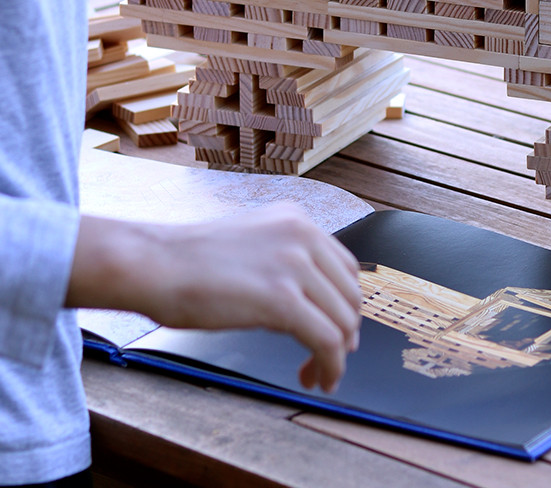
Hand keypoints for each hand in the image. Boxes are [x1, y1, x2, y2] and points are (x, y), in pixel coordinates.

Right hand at [69, 204, 361, 391]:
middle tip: (330, 357)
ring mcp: (295, 265)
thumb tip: (309, 299)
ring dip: (337, 354)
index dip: (344, 303)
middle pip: (349, 293)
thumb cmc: (187, 262)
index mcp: (296, 219)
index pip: (344, 266)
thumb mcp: (251, 242)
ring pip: (342, 320)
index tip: (338, 329)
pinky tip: (316, 379)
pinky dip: (330, 365)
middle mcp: (303, 235)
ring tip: (318, 374)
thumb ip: (284, 259)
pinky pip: (326, 340)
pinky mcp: (282, 299)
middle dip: (345, 330)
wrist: (152, 264)